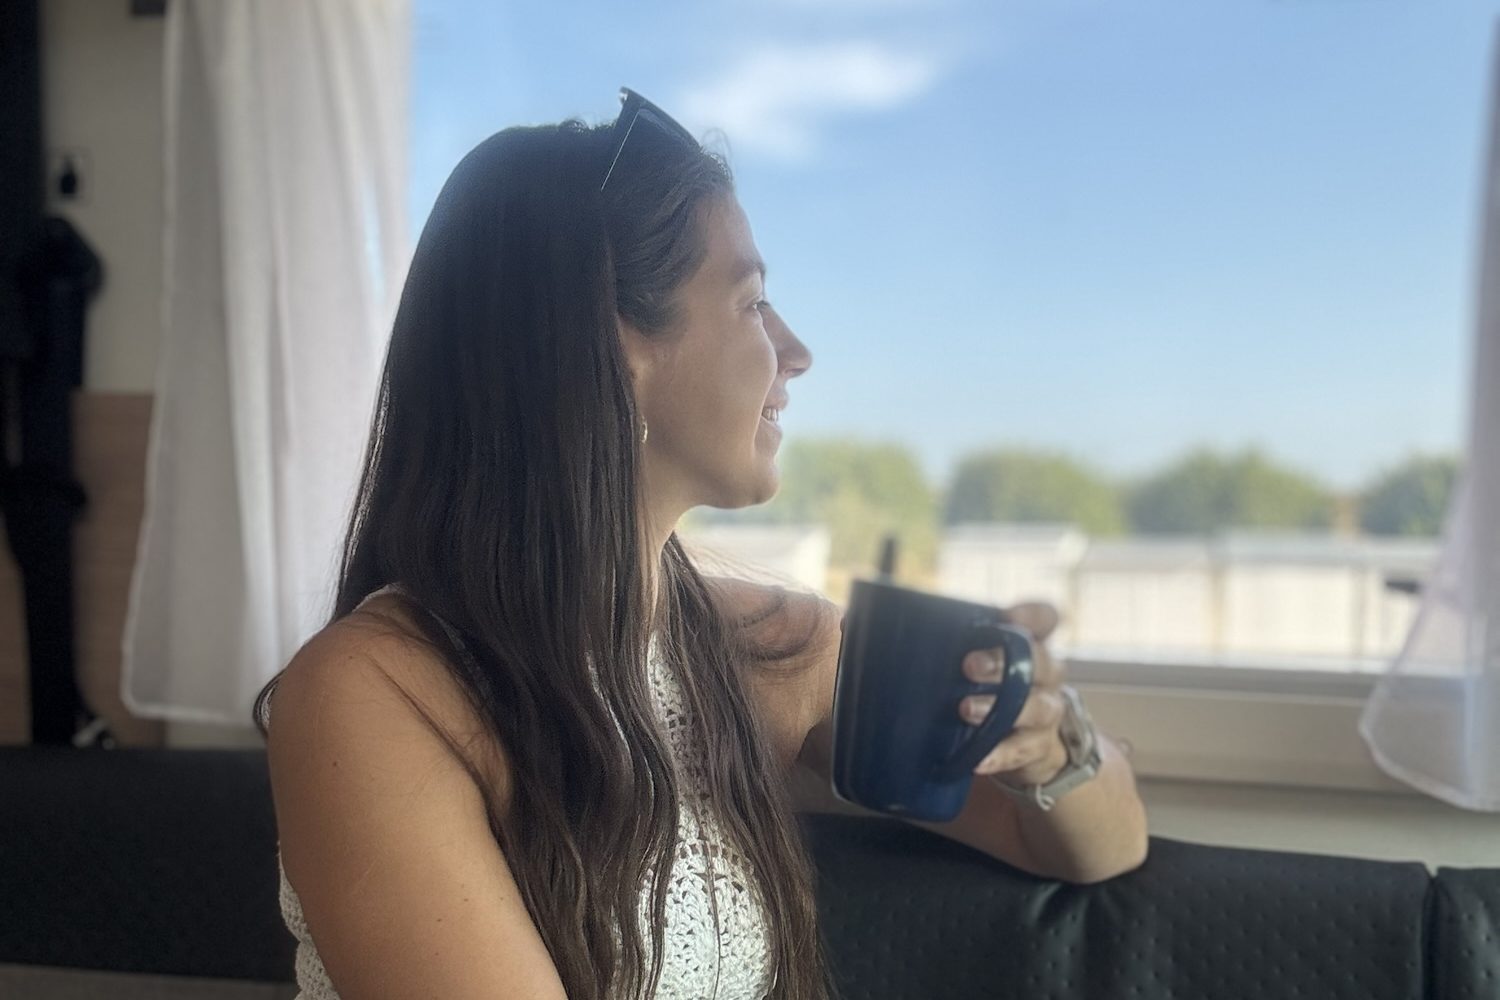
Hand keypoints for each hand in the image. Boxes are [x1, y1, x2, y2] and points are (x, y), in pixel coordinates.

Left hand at [957, 602, 1069, 785]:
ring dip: (999, 708)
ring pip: (1037, 707)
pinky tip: (978, 760)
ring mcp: (1047, 713)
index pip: (1046, 618)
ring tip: (965, 709)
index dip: (1032, 614)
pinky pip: (1024, 751)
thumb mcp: (985, 667)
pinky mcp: (1041, 748)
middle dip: (1003, 661)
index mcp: (1033, 646)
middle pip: (1041, 661)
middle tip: (969, 665)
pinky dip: (1000, 754)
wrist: (1027, 749)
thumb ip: (962, 650)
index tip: (1006, 616)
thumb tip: (905, 636)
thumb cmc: (994, 694)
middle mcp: (1047, 676)